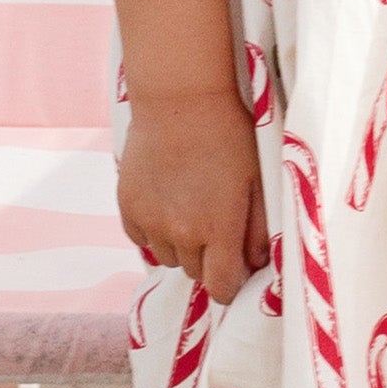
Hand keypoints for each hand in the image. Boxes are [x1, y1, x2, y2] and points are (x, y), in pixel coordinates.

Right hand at [116, 88, 271, 300]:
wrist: (181, 100)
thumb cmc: (230, 136)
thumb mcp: (258, 180)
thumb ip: (260, 229)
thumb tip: (256, 264)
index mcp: (218, 229)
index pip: (221, 287)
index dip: (232, 284)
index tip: (237, 269)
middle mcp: (180, 234)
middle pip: (195, 273)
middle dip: (209, 259)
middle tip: (218, 227)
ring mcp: (149, 222)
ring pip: (168, 258)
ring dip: (181, 246)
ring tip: (192, 209)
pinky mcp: (126, 207)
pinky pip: (142, 239)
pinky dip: (155, 230)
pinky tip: (168, 202)